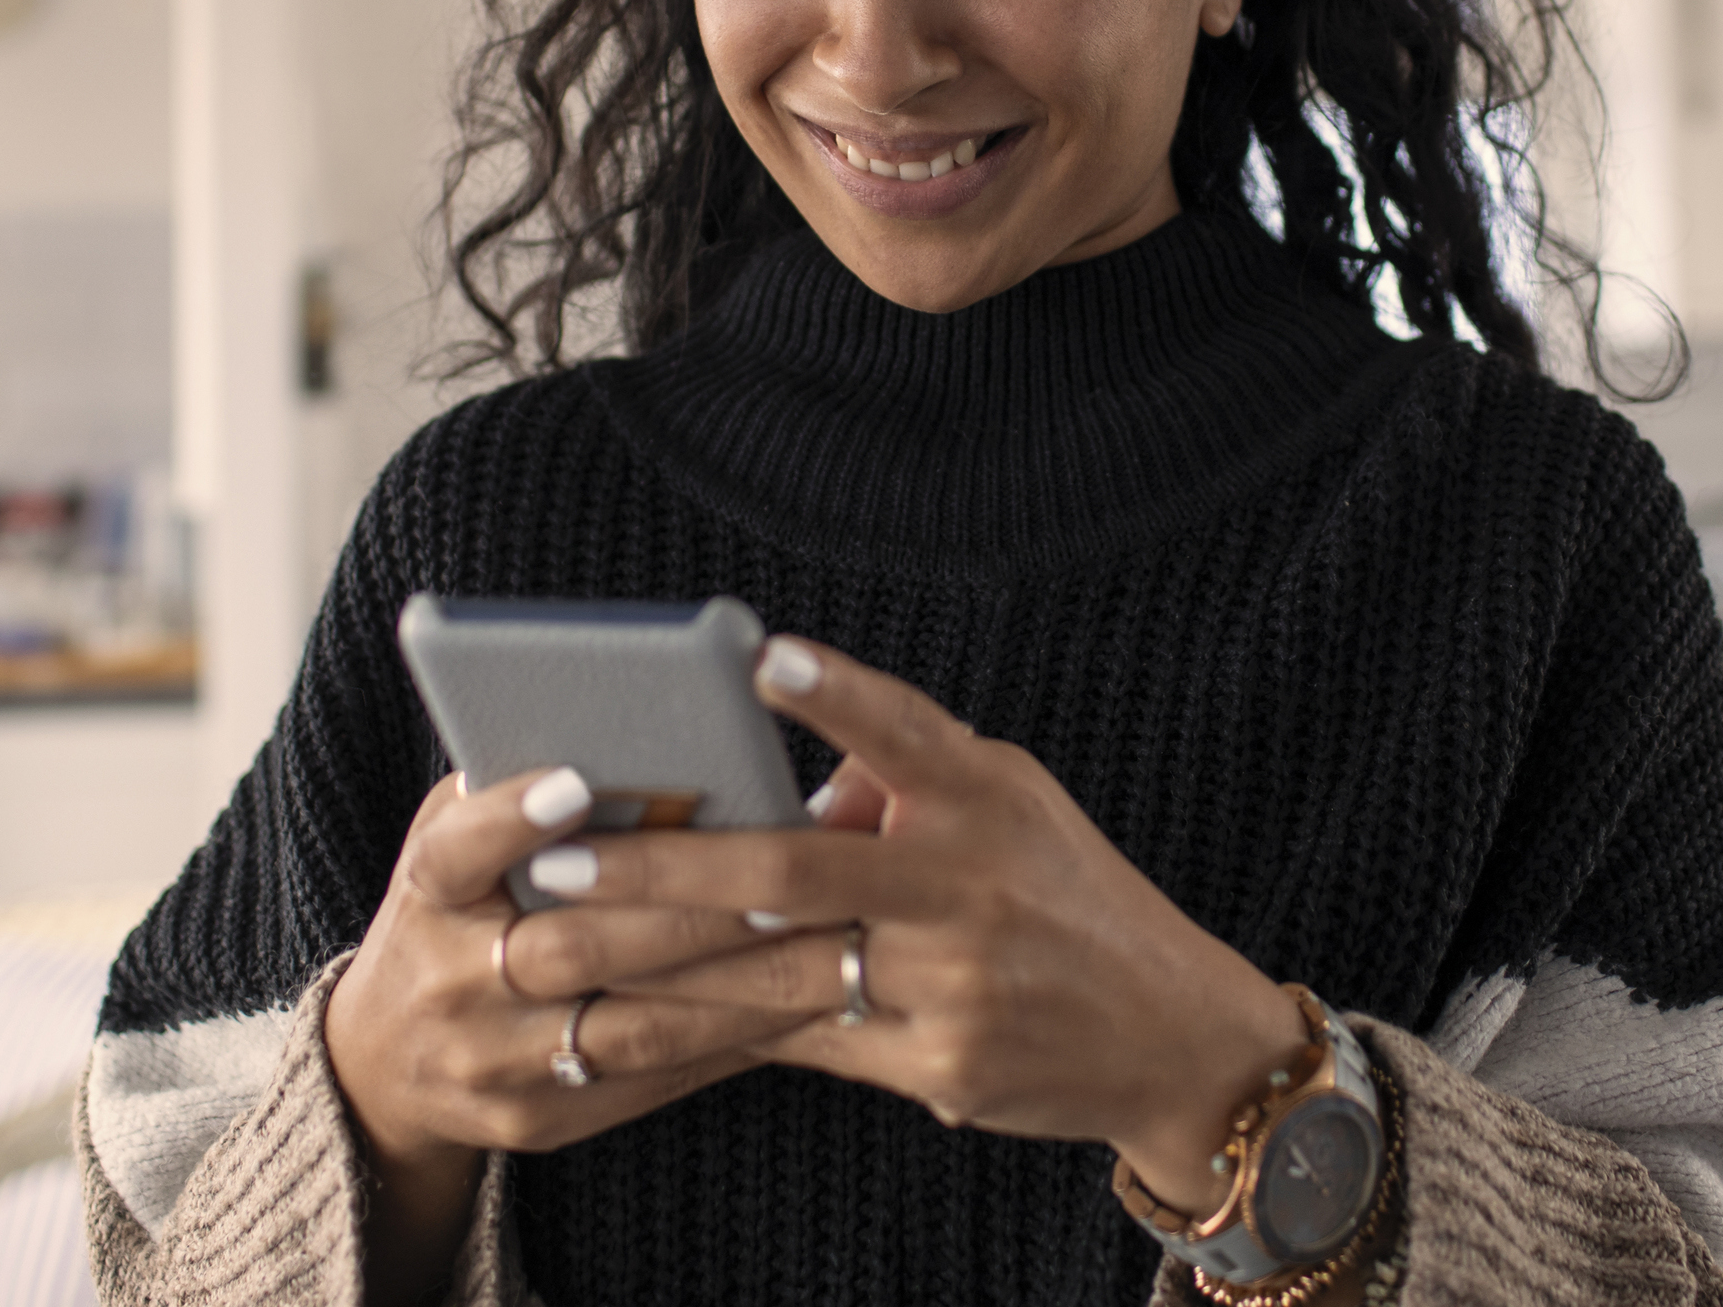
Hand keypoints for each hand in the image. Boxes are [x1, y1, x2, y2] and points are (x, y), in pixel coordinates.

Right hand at [323, 763, 824, 1172]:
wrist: (384, 1061)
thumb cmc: (455, 908)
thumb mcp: (459, 842)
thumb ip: (524, 795)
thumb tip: (652, 736)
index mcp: (426, 895)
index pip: (455, 854)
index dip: (512, 821)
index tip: (576, 783)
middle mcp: (448, 985)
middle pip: (574, 950)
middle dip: (689, 914)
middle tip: (789, 875)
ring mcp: (491, 1065)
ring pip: (632, 1029)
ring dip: (740, 986)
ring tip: (825, 940)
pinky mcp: (537, 1121)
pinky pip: (652, 1082)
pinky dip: (732, 1040)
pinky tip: (801, 1002)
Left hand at [537, 638, 1305, 1216]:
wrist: (1172, 1034)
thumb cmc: (1063, 894)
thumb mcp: (1008, 804)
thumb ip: (902, 779)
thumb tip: (772, 773)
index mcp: (987, 796)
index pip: (904, 729)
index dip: (833, 692)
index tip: (760, 657)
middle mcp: (970, 883)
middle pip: (794, 873)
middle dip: (664, 869)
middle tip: (558, 860)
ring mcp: (952, 982)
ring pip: (774, 974)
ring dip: (648, 965)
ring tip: (551, 953)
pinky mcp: (935, 1065)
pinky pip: (798, 1042)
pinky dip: (704, 1033)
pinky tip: (621, 1029)